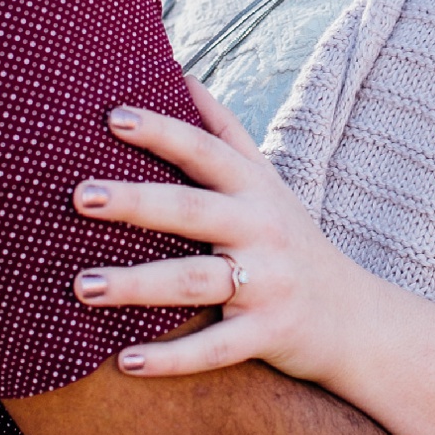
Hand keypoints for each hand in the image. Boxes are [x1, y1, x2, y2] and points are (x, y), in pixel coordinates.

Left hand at [71, 78, 373, 382]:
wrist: (355, 319)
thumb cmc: (292, 241)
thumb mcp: (267, 181)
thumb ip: (225, 132)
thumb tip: (181, 73)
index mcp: (254, 188)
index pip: (204, 150)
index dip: (161, 131)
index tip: (112, 117)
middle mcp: (262, 228)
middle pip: (191, 210)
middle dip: (134, 202)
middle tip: (79, 195)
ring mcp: (267, 282)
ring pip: (194, 280)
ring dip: (136, 284)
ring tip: (82, 286)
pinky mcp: (269, 333)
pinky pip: (214, 347)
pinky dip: (172, 357)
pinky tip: (126, 361)